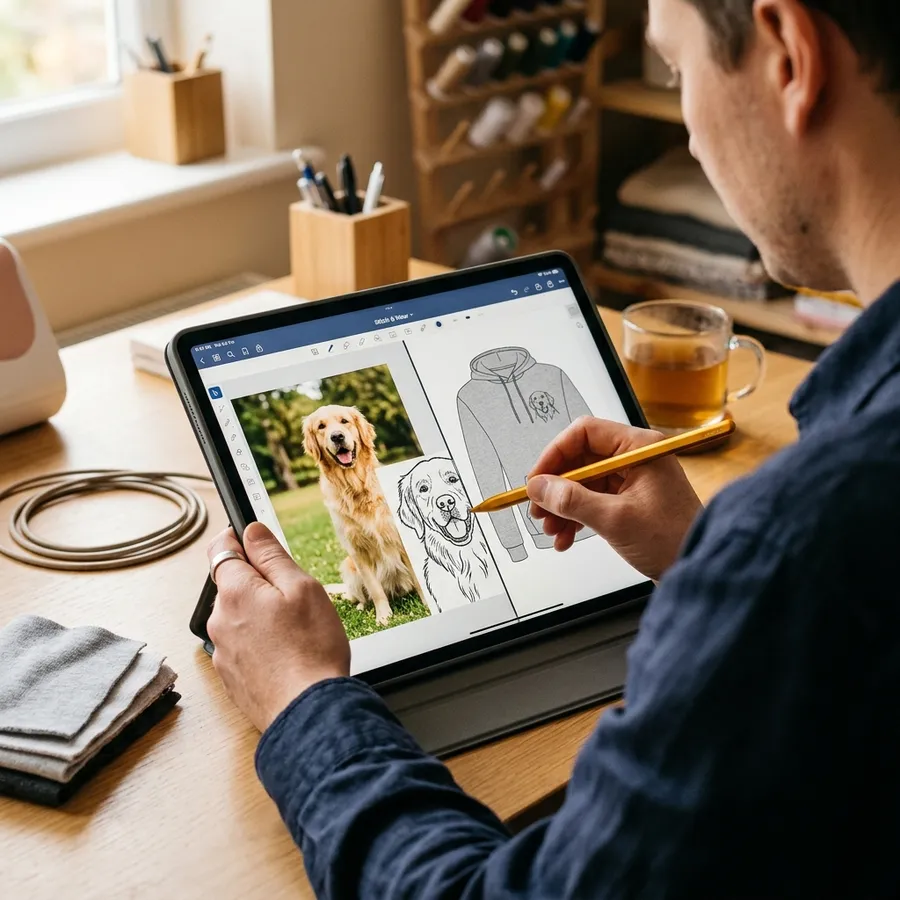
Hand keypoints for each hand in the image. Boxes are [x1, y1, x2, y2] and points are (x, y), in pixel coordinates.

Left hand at [206, 523, 349, 731]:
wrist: (308, 711)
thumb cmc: (311, 649)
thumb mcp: (301, 587)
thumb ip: (271, 555)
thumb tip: (251, 531)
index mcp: (235, 592)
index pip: (220, 550)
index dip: (236, 538)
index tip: (250, 537)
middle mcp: (219, 620)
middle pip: (233, 586)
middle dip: (258, 584)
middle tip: (293, 596)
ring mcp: (222, 651)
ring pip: (239, 617)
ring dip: (260, 615)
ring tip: (295, 632)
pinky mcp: (230, 676)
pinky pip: (243, 646)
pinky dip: (261, 643)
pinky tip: (286, 653)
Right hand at [526, 417, 701, 580]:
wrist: (699, 570)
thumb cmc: (674, 540)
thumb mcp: (615, 519)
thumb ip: (572, 500)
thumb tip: (539, 487)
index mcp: (639, 448)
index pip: (584, 433)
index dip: (555, 454)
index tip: (537, 479)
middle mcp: (636, 459)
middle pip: (581, 460)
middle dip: (557, 487)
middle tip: (539, 508)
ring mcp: (634, 480)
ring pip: (583, 483)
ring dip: (563, 506)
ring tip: (552, 528)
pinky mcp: (631, 502)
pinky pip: (593, 501)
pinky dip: (576, 517)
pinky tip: (566, 537)